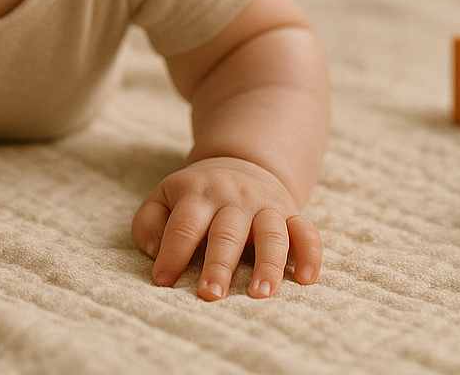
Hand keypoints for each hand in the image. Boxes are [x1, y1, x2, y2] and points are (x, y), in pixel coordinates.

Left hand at [131, 156, 320, 300]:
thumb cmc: (194, 195)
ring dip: (268, 264)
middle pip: (226, 232)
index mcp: (197, 193)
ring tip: (260, 294)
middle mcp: (233, 198)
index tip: (163, 282)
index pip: (184, 224)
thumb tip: (158, 253)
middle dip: (218, 265)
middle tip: (210, 296)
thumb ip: (149, 224)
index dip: (173, 253)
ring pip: (271, 233)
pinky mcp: (290, 213)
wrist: (239, 163)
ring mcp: (265, 205)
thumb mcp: (163, 198)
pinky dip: (310, 254)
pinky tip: (307, 279)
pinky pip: (306, 231)